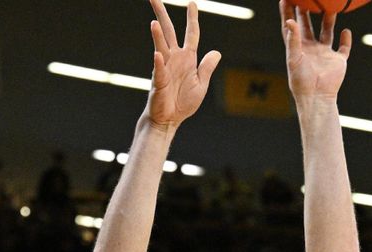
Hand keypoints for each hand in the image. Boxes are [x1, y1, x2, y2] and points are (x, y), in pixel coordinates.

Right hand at [146, 0, 221, 128]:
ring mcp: (164, 69)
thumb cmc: (183, 103)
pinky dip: (158, 63)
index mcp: (187, 59)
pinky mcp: (159, 82)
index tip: (192, 3)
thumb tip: (217, 52)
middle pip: (168, 32)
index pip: (191, 34)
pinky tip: (157, 55)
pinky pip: (159, 71)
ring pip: (161, 48)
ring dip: (158, 36)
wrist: (170, 120)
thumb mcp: (201, 84)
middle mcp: (174, 59)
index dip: (192, 19)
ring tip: (154, 22)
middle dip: (162, 14)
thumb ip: (207, 68)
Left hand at [279, 0, 350, 100]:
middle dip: (307, 11)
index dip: (288, 13)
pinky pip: (344, 48)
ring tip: (331, 6)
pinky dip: (346, 39)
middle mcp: (311, 49)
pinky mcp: (337, 61)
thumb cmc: (301, 82)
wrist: (317, 98)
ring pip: (327, 32)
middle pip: (308, 26)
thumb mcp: (294, 59)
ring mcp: (325, 54)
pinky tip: (346, 31)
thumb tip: (290, 20)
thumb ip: (293, 40)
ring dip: (329, 19)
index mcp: (298, 48)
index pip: (291, 27)